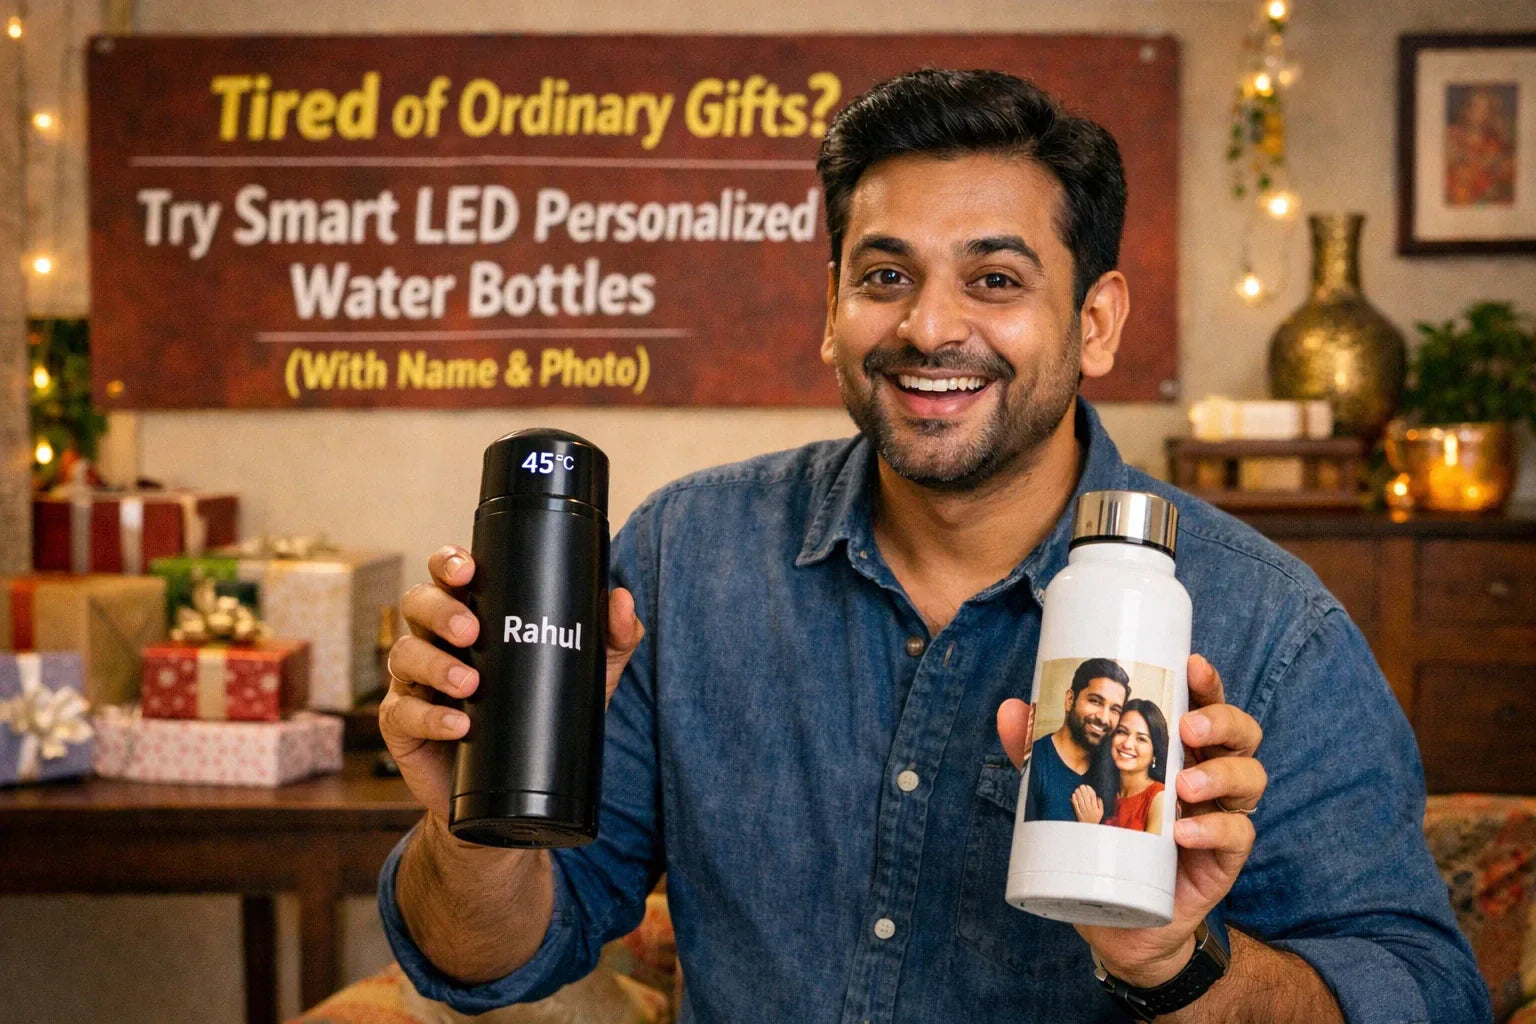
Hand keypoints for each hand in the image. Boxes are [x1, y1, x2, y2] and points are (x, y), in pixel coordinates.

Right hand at [379, 544, 645, 823]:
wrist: (515, 796)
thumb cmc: (544, 715)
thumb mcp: (587, 673)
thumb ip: (613, 636)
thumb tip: (622, 599)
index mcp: (472, 614)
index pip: (449, 574)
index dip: (449, 561)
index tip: (469, 569)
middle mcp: (437, 640)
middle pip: (417, 603)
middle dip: (440, 610)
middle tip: (472, 631)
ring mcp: (415, 682)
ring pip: (404, 654)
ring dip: (435, 664)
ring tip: (469, 685)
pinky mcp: (402, 726)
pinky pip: (403, 714)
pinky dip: (429, 718)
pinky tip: (457, 726)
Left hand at [995, 655, 1265, 987]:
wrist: (1119, 919)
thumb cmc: (1103, 838)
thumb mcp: (1069, 787)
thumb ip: (1037, 751)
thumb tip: (1009, 709)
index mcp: (1180, 746)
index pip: (1205, 703)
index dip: (1208, 681)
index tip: (1192, 664)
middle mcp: (1209, 773)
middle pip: (1242, 733)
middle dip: (1222, 720)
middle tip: (1186, 727)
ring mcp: (1221, 814)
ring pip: (1250, 778)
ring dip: (1221, 773)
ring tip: (1184, 783)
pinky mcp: (1224, 858)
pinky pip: (1238, 835)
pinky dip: (1214, 828)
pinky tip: (1185, 831)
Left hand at [1072, 784, 1103, 823]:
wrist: (1089, 826)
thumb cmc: (1095, 818)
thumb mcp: (1101, 812)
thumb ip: (1100, 804)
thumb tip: (1097, 797)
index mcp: (1095, 807)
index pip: (1092, 797)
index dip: (1090, 790)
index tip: (1087, 786)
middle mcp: (1089, 808)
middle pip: (1086, 797)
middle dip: (1083, 790)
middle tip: (1081, 785)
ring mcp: (1083, 810)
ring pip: (1080, 800)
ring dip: (1078, 794)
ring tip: (1077, 789)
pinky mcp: (1078, 812)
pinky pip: (1076, 805)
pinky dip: (1074, 800)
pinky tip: (1073, 795)